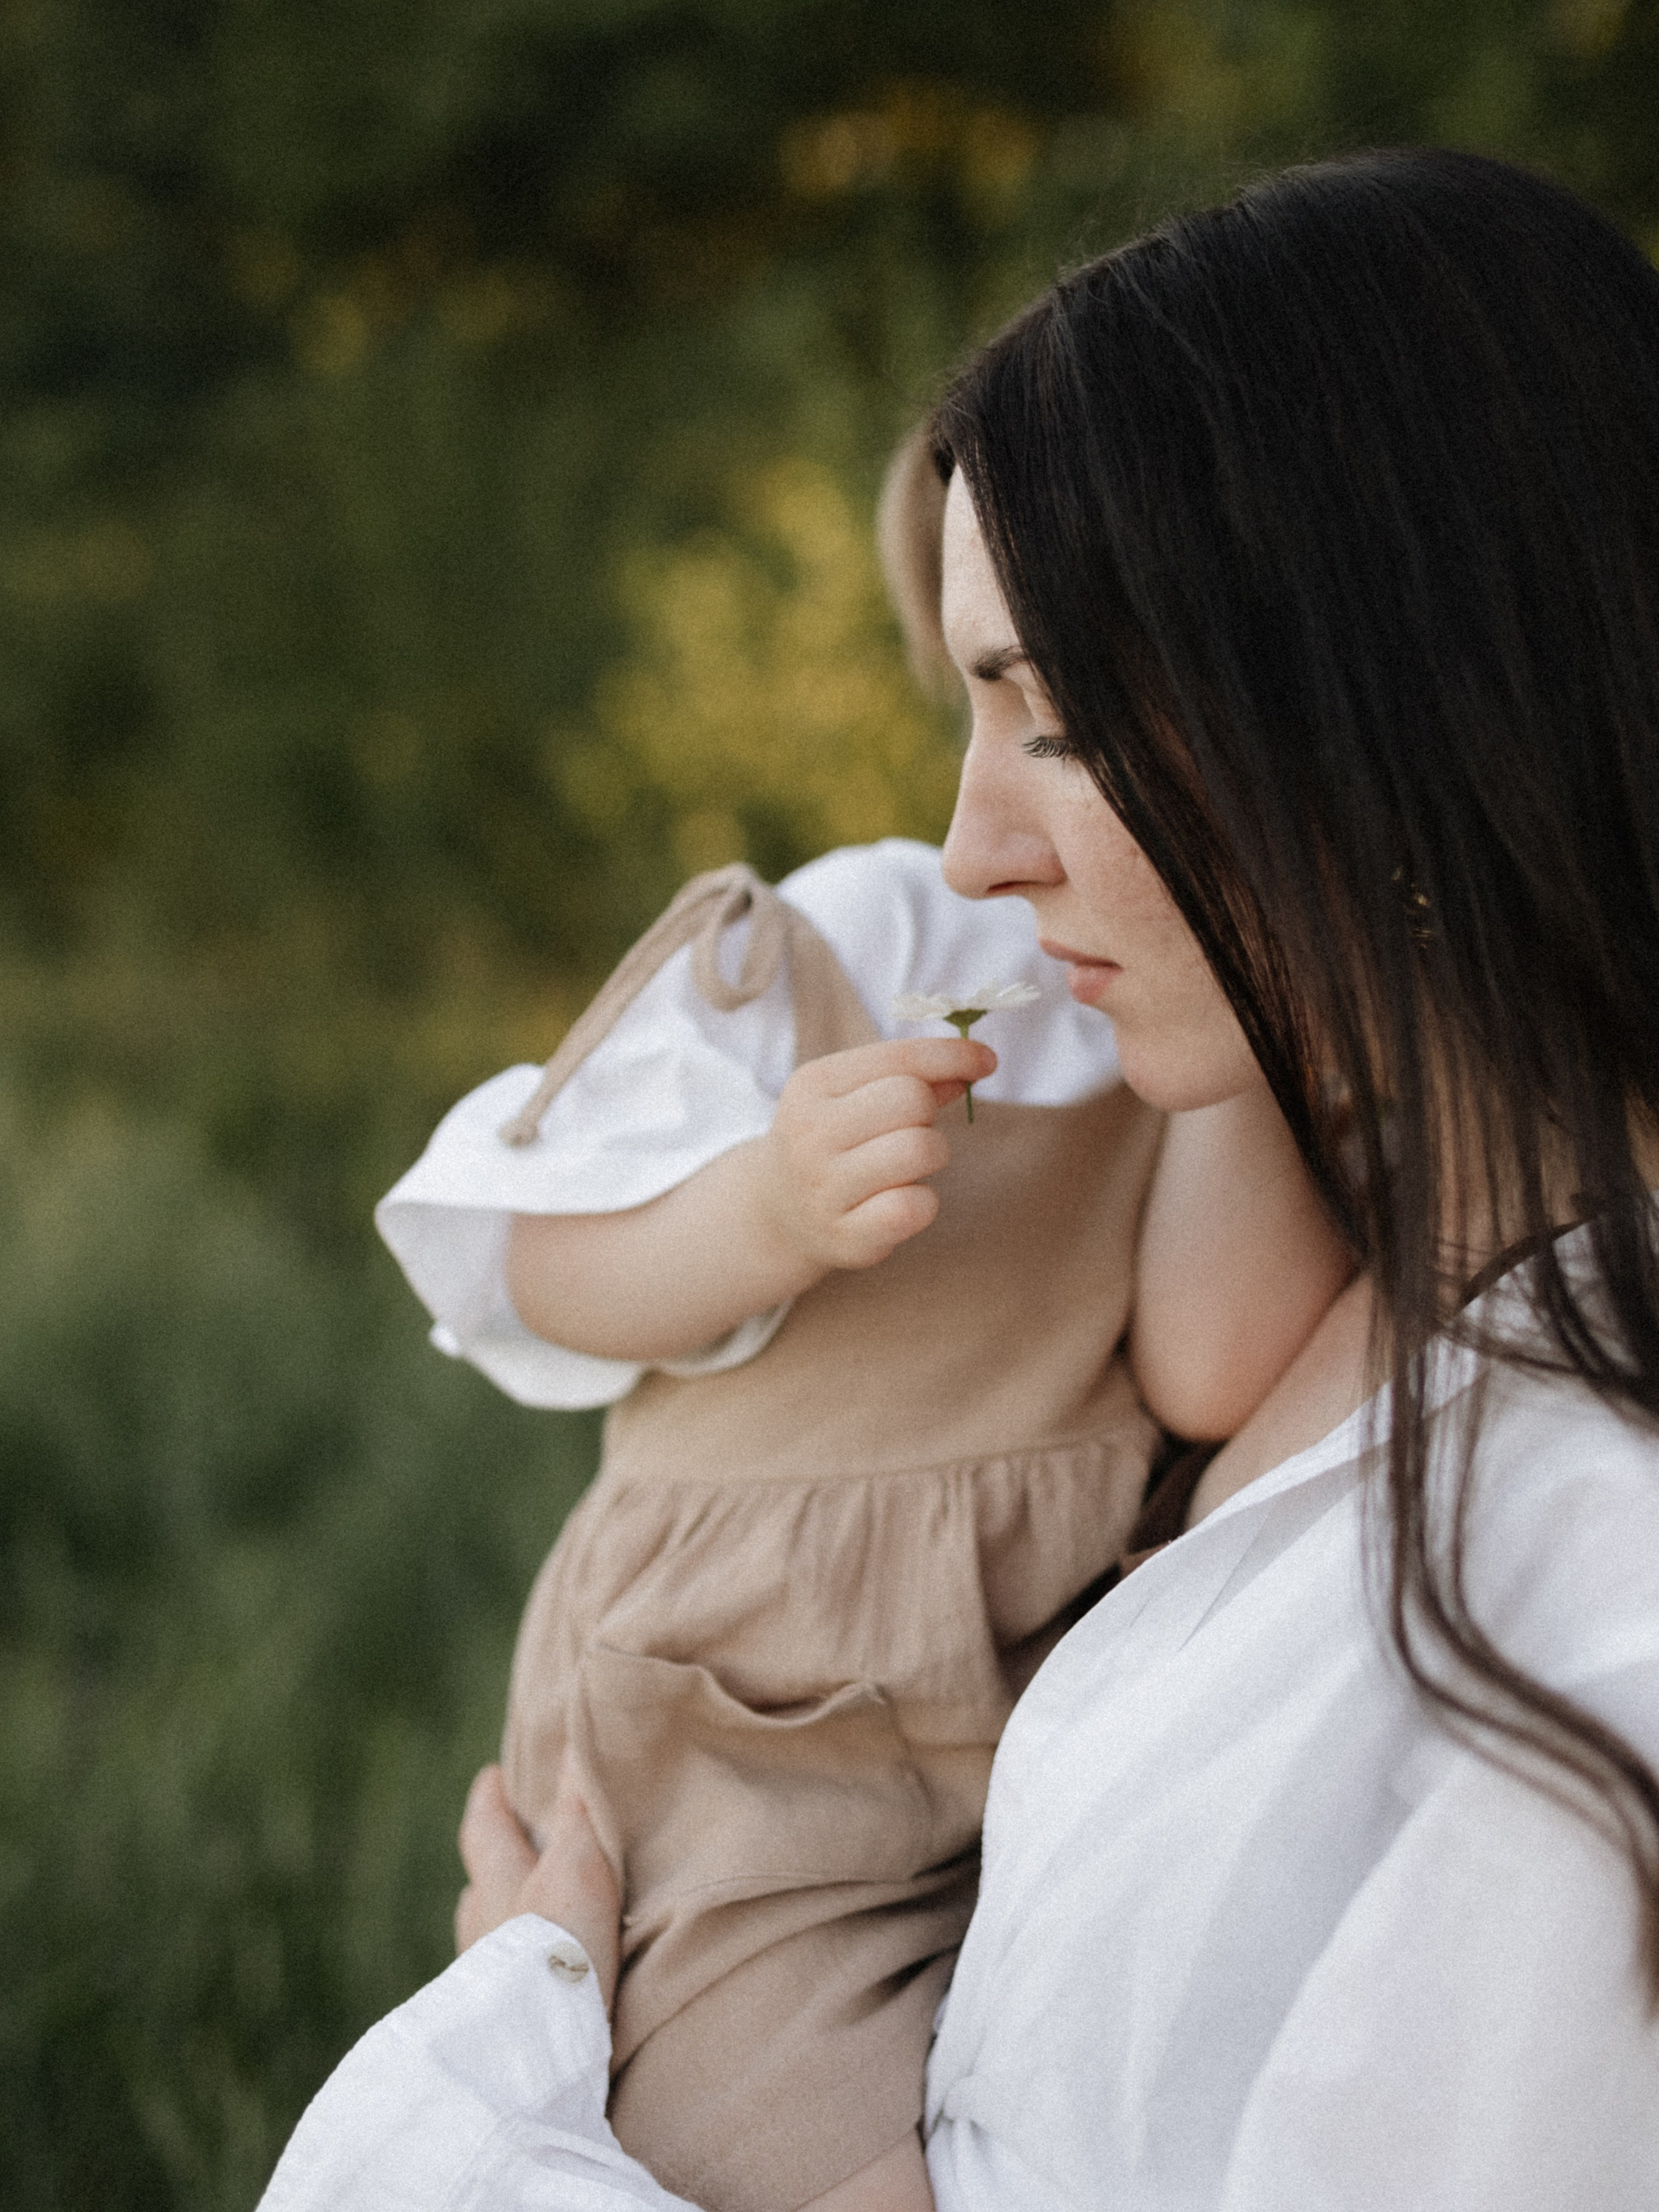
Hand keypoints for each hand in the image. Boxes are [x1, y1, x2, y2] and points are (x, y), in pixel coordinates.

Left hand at [456, 1760, 621, 2010]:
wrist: (535, 2046)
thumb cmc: (558, 1944)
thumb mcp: (578, 1863)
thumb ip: (578, 1808)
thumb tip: (575, 1740)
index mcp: (499, 1880)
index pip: (484, 1827)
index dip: (488, 1799)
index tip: (492, 1776)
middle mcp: (480, 1927)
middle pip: (477, 1886)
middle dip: (491, 1866)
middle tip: (506, 1848)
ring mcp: (482, 1980)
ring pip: (483, 1936)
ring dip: (497, 1921)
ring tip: (520, 1918)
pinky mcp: (495, 2024)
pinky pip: (498, 1982)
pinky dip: (511, 1970)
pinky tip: (530, 1981)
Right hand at [752, 1036, 995, 1273]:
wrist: (778, 1211)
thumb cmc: (833, 1141)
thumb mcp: (853, 1094)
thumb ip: (912, 1076)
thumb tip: (978, 1062)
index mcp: (813, 1085)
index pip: (900, 1059)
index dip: (954, 1055)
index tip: (986, 1061)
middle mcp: (810, 1134)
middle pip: (912, 1100)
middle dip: (928, 1114)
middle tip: (909, 1131)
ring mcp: (824, 1189)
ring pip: (921, 1149)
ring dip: (930, 1155)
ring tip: (904, 1166)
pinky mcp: (845, 1237)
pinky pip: (916, 1207)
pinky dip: (923, 1202)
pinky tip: (901, 1202)